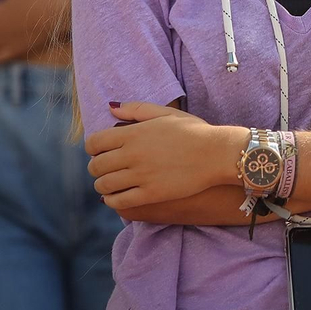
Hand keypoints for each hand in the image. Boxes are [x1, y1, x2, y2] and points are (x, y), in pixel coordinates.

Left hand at [87, 102, 239, 209]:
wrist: (217, 153)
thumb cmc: (194, 131)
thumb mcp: (166, 113)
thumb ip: (136, 109)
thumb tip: (111, 108)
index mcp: (134, 133)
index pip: (94, 143)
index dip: (93, 148)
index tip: (100, 151)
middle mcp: (133, 154)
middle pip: (96, 166)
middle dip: (97, 168)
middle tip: (106, 168)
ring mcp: (141, 176)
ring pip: (104, 185)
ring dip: (103, 185)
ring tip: (111, 183)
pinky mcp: (150, 194)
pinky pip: (119, 202)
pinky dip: (112, 200)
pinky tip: (117, 197)